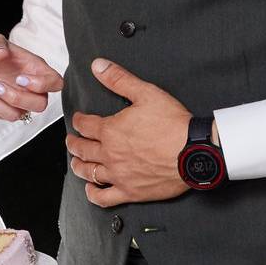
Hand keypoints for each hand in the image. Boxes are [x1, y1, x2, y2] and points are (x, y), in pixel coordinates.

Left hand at [0, 32, 62, 120]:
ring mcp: (18, 102)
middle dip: (16, 98)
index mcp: (37, 69)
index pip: (55, 83)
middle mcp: (32, 89)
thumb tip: (2, 52)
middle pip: (40, 105)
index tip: (20, 78)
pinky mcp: (2, 110)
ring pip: (15, 115)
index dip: (42, 85)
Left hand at [66, 58, 191, 207]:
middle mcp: (110, 154)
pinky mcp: (130, 191)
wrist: (194, 152)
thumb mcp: (146, 93)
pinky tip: (91, 189)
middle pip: (82, 149)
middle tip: (72, 140)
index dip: (79, 121)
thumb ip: (119, 79)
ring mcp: (118, 174)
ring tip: (77, 162)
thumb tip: (99, 66)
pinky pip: (104, 197)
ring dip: (79, 166)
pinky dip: (93, 194)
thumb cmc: (174, 125)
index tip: (79, 120)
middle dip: (74, 143)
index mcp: (111, 130)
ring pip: (88, 172)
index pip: (85, 125)